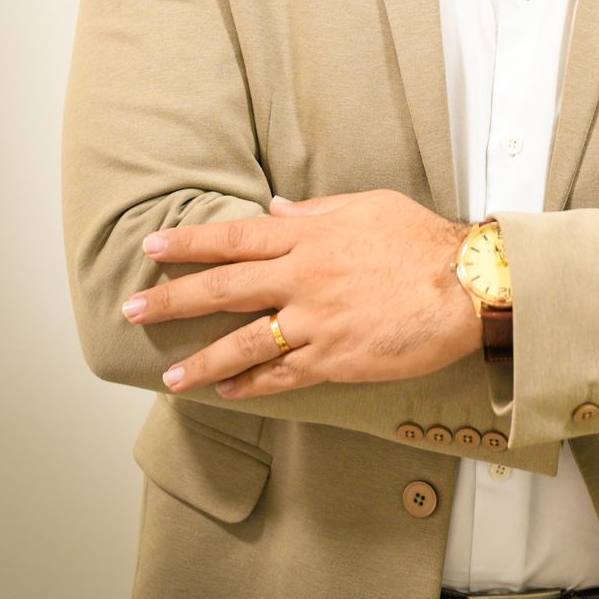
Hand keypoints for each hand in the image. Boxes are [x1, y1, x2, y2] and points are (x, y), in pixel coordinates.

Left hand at [120, 190, 477, 398]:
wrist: (466, 286)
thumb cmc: (423, 241)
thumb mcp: (370, 207)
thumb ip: (319, 212)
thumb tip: (279, 211)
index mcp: (310, 236)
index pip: (236, 238)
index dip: (191, 243)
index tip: (153, 248)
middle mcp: (303, 278)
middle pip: (224, 289)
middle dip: (172, 301)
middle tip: (132, 312)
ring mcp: (316, 321)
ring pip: (244, 342)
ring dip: (202, 359)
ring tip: (171, 376)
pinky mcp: (335, 359)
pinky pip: (283, 374)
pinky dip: (253, 383)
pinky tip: (229, 390)